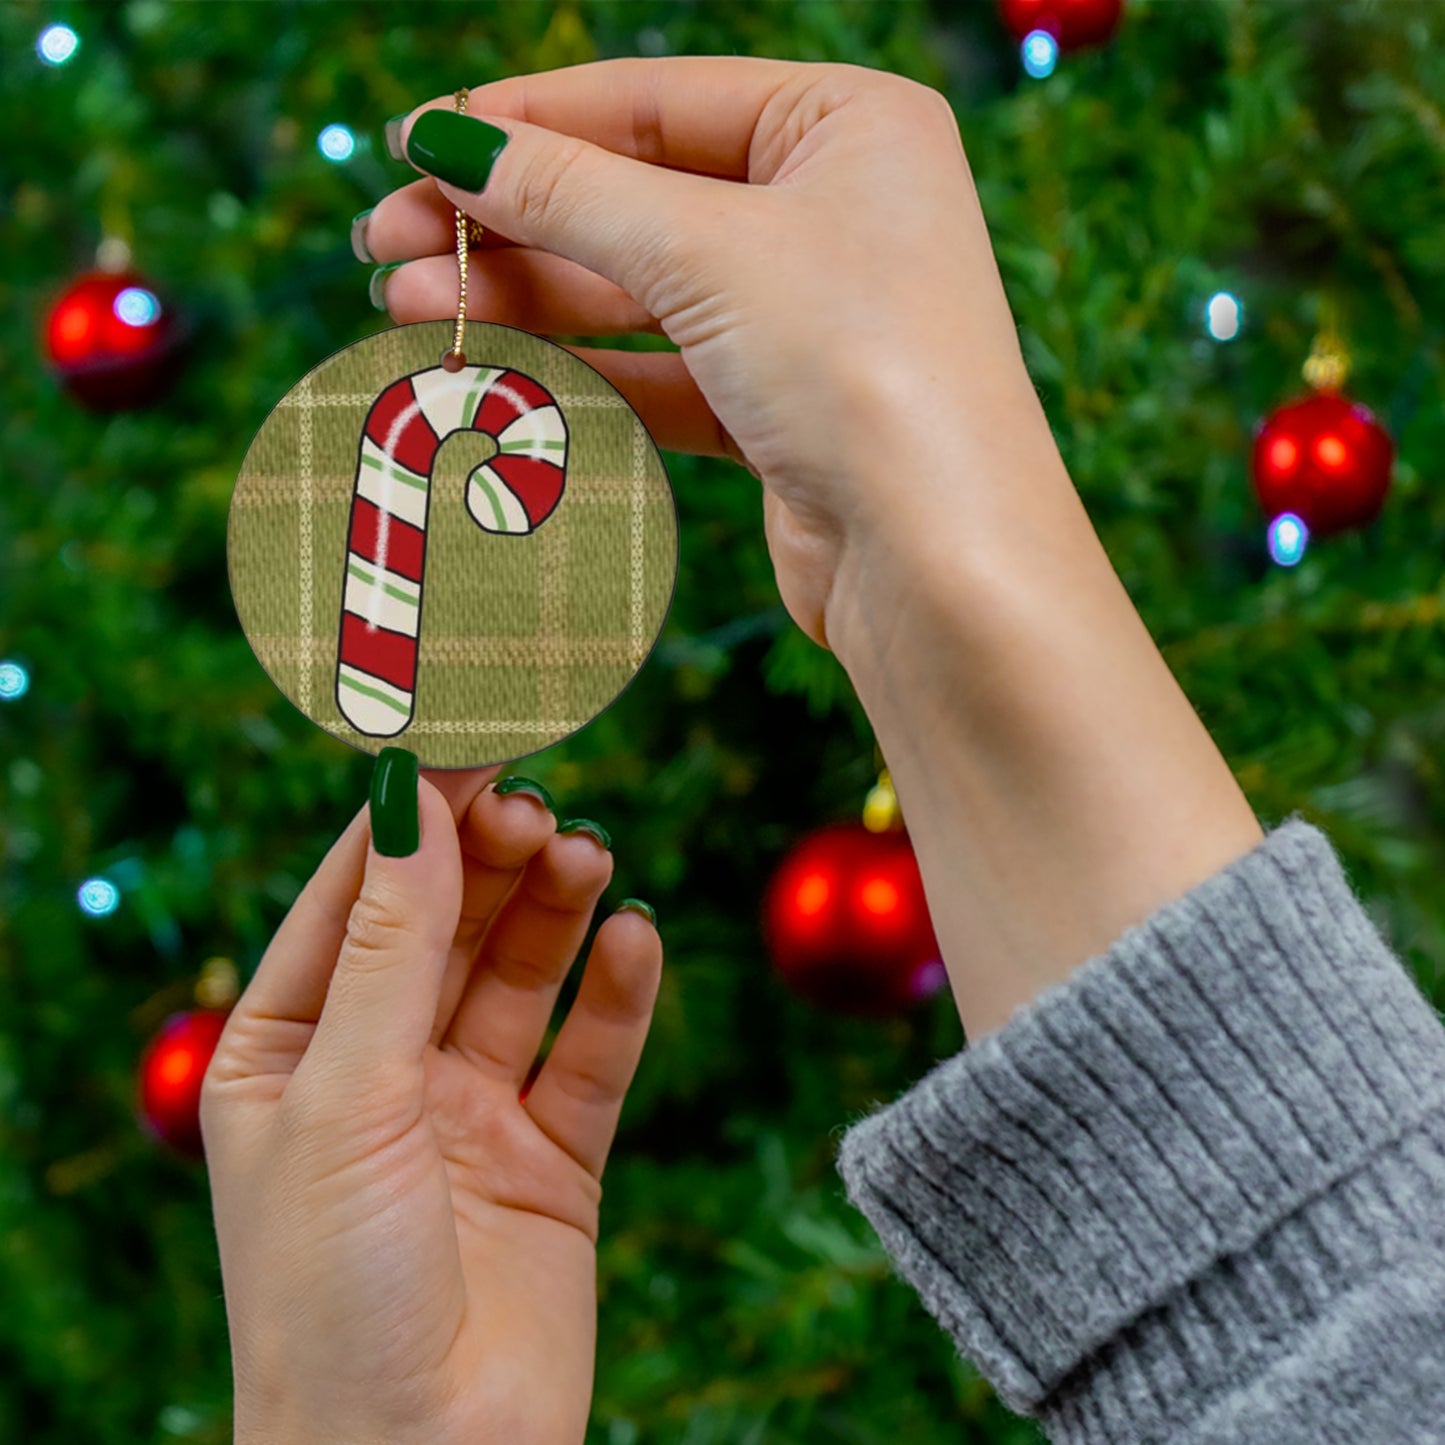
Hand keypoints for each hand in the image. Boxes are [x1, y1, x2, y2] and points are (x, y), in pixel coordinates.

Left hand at [201, 763, 661, 1444]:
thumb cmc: (331, 1294)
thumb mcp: (345, 1096)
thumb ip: (391, 945)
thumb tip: (413, 799)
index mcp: (289, 1051)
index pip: (354, 898)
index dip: (411, 818)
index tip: (470, 739)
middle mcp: (380, 1071)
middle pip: (446, 925)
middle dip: (490, 860)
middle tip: (538, 807)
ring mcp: (469, 1113)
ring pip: (521, 976)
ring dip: (555, 910)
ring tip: (587, 856)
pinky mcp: (552, 1159)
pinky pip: (592, 1055)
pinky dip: (618, 994)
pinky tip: (635, 940)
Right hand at [361, 56, 1056, 660]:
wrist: (938, 562)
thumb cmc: (859, 368)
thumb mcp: (705, 251)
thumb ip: (570, 192)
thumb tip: (448, 141)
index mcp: (848, 125)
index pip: (654, 101)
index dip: (526, 121)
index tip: (414, 143)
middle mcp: (835, 211)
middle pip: (636, 197)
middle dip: (508, 221)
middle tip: (384, 243)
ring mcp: (809, 316)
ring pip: (639, 291)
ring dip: (524, 299)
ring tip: (405, 308)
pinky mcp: (782, 410)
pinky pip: (661, 373)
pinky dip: (578, 372)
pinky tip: (488, 369)